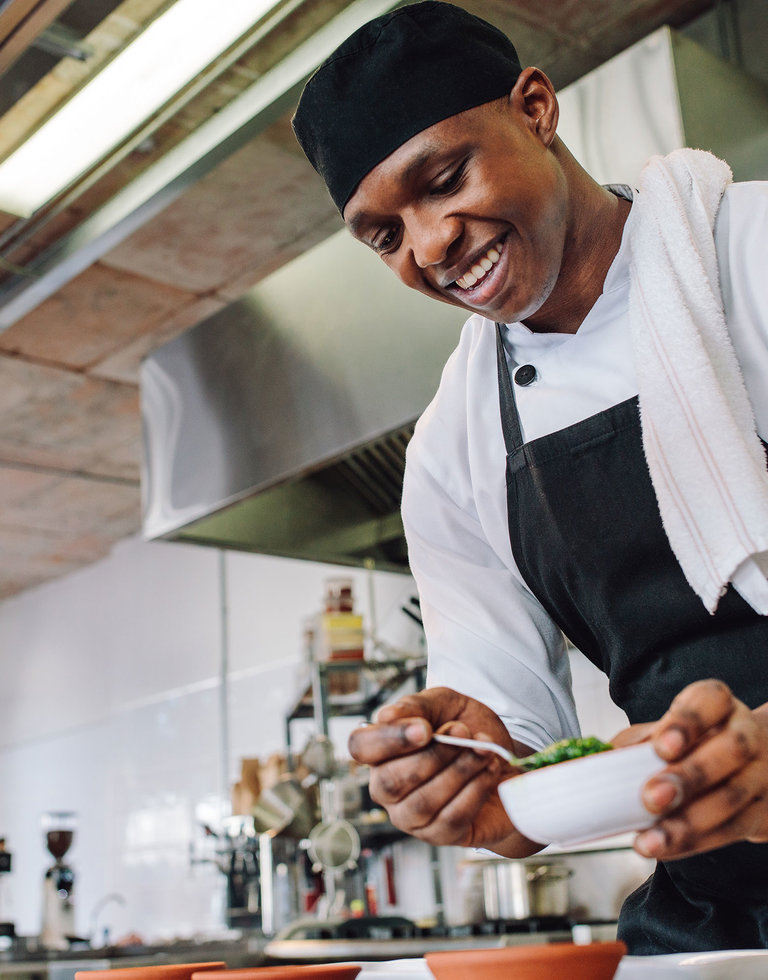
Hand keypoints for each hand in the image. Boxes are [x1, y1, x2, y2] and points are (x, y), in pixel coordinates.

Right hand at [348, 687, 540, 855]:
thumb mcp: (445, 704)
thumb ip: (417, 706)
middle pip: (390, 781)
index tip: (425, 728)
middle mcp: (387, 788)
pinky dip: (475, 790)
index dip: (389, 740)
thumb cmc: (468, 730)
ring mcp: (410, 817)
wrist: (509, 760)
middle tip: (463, 731)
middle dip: (434, 755)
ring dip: (459, 770)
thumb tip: (384, 717)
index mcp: (381, 751)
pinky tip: (490, 770)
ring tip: (484, 749)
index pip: (360, 747)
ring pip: (423, 802)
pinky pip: (451, 818)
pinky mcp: (440, 836)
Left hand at [630, 679, 767, 859]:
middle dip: (689, 776)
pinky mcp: (762, 811)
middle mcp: (745, 734)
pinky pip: (733, 829)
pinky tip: (665, 847)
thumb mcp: (666, 732)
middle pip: (729, 750)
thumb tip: (592, 765)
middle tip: (651, 797)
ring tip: (651, 840)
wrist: (750, 765)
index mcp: (718, 704)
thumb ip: (635, 744)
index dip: (687, 723)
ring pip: (732, 797)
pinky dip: (695, 842)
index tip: (661, 747)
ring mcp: (760, 773)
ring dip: (690, 823)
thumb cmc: (694, 743)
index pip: (710, 701)